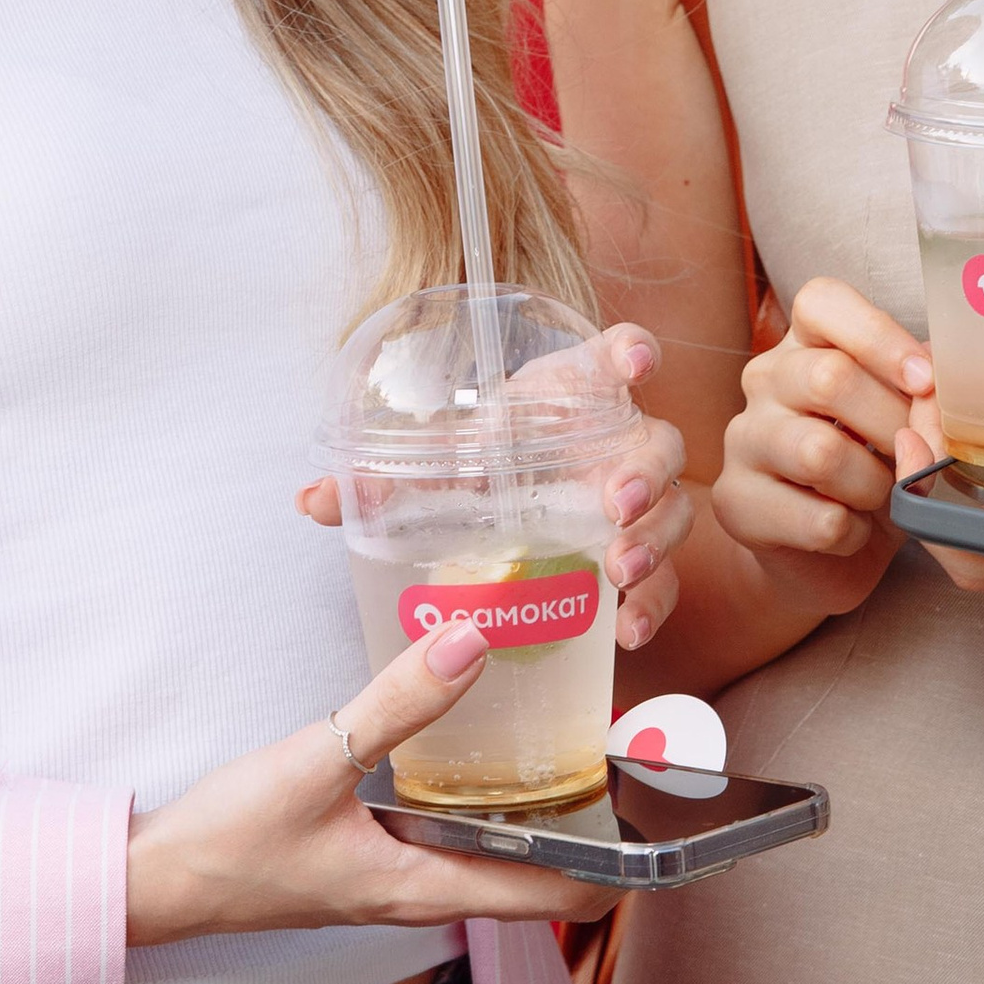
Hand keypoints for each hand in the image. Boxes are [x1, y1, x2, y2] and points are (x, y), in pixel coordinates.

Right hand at [124, 621, 615, 939]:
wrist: (156, 880)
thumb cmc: (230, 842)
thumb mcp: (316, 760)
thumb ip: (396, 702)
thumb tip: (474, 640)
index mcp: (427, 887)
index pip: (558, 896)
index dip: (622, 864)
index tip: (668, 813)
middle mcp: (424, 889)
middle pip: (538, 873)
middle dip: (592, 826)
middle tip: (632, 751)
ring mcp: (397, 873)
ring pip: (494, 849)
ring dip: (538, 807)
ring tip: (575, 733)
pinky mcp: (370, 850)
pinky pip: (450, 829)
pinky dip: (480, 794)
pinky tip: (476, 738)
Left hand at [295, 326, 696, 656]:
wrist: (516, 512)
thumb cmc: (490, 468)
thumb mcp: (442, 468)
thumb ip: (384, 481)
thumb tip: (310, 501)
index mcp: (578, 395)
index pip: (619, 356)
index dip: (632, 354)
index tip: (633, 366)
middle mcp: (619, 444)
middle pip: (658, 443)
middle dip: (646, 473)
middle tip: (617, 504)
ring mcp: (640, 502)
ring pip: (673, 511)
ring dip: (653, 540)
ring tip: (618, 570)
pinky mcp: (643, 557)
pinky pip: (666, 581)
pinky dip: (653, 604)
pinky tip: (625, 629)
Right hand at [709, 278, 931, 618]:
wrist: (823, 552)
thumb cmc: (873, 467)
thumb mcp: (904, 418)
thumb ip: (922, 392)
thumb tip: (940, 385)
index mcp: (806, 343)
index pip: (822, 302)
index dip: (880, 336)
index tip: (925, 380)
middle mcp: (765, 379)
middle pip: (830, 378)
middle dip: (893, 425)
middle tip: (915, 456)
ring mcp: (742, 438)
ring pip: (820, 452)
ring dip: (873, 485)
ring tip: (878, 496)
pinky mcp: (735, 502)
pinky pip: (817, 519)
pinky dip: (855, 533)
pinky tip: (851, 531)